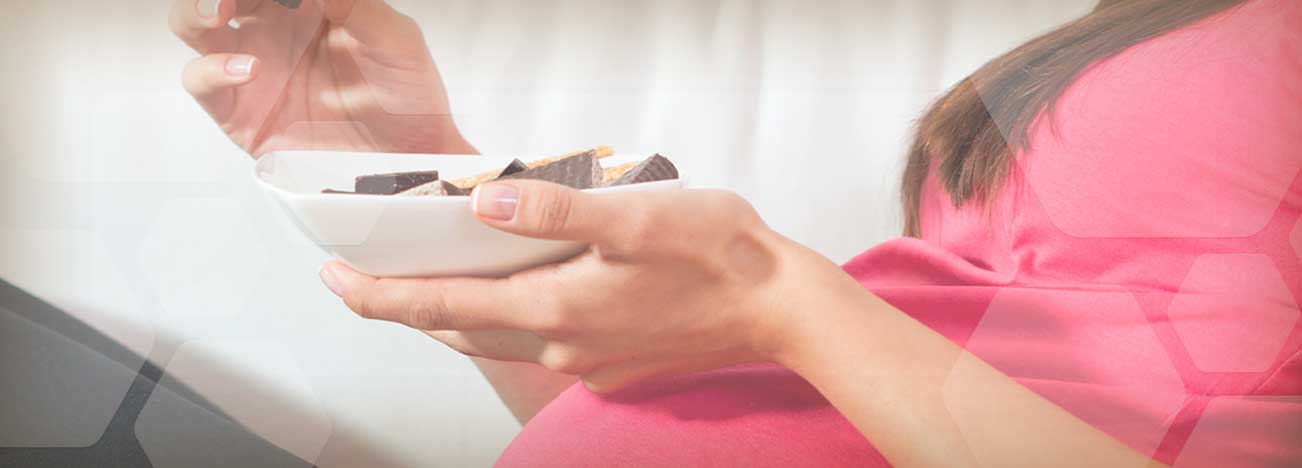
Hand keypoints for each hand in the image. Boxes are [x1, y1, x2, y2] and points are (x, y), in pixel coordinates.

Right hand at [170, 0, 474, 155]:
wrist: (412, 156)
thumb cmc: (409, 94)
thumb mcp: (394, 38)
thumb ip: (354, 3)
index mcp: (306, 6)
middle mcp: (272, 32)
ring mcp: (252, 70)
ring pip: (195, 26)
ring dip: (195, 11)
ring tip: (218, 11)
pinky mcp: (243, 113)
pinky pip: (203, 83)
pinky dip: (212, 70)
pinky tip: (246, 69)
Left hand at [317, 181, 860, 391]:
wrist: (779, 308)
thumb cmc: (717, 254)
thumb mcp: (633, 216)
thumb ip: (551, 212)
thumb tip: (482, 210)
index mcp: (555, 307)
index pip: (443, 309)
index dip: (383, 298)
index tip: (337, 283)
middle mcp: (562, 344)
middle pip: (460, 331)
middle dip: (406, 309)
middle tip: (365, 283)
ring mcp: (588, 360)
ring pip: (497, 341)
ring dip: (453, 319)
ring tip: (425, 290)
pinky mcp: (613, 364)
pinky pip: (539, 345)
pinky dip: (508, 322)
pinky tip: (516, 296)